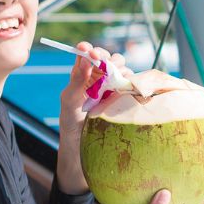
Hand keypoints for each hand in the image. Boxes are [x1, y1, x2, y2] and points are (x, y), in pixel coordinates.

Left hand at [56, 41, 134, 193]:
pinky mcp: (125, 100)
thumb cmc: (71, 128)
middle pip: (108, 59)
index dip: (89, 49)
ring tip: (117, 81)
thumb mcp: (69, 103)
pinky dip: (134, 82)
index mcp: (81, 78)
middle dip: (108, 58)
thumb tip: (85, 57)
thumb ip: (76, 80)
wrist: (83, 154)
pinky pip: (133, 85)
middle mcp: (98, 81)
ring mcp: (113, 90)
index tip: (89, 50)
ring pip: (122, 70)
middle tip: (106, 65)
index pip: (87, 55)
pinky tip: (130, 89)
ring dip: (121, 70)